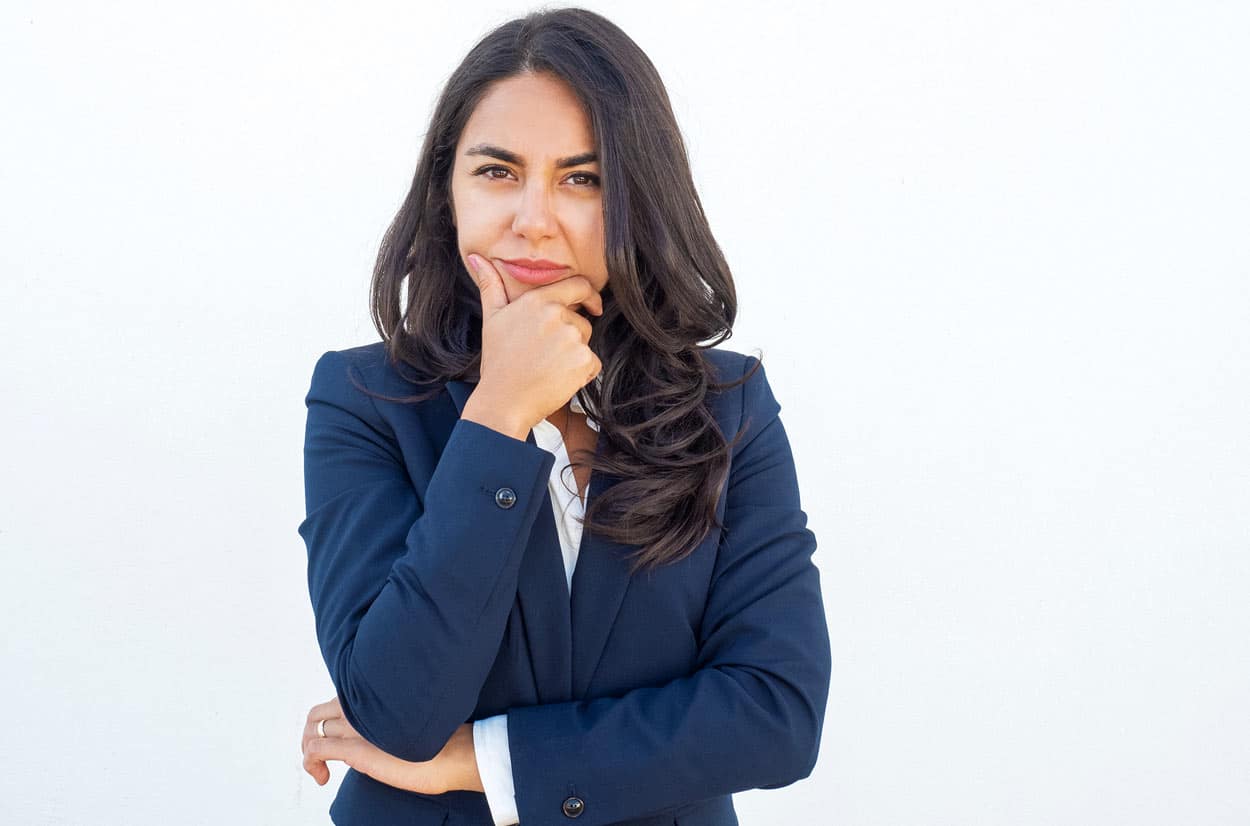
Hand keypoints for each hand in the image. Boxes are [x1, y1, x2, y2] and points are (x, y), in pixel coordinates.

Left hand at [302, 696, 482, 793]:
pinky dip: (311, 763)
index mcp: (375, 695)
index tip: (339, 740)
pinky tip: (322, 777)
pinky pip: (316, 750)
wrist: (454, 753)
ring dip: (309, 752)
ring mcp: (355, 726)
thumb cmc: (441, 742)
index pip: (336, 702)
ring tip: (320, 771)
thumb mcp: (407, 722)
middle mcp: (361, 705)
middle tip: (321, 757)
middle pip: (317, 715)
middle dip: (310, 736)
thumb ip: (386, 719)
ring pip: (312, 732)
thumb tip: (376, 728)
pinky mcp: (353, 749)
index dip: (331, 721)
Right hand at [465, 253, 603, 433]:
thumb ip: (491, 285)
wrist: (503, 402)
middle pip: (582, 320)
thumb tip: (477, 257)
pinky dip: (581, 373)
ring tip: (548, 367)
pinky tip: (557, 379)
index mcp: (537, 300)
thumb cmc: (497, 362)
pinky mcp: (583, 361)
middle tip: (545, 355)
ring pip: (586, 342)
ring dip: (574, 355)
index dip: (589, 296)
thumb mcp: (492, 319)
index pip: (579, 286)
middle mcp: (556, 315)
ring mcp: (571, 338)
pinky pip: (592, 363)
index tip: (591, 307)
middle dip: (571, 335)